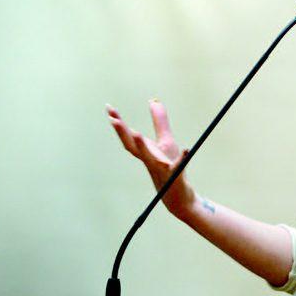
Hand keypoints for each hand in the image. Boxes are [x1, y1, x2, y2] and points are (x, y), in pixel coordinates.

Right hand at [106, 100, 194, 214]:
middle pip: (132, 147)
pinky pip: (178, 167)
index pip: (128, 135)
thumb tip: (153, 100)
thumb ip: (159, 121)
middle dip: (122, 133)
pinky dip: (182, 158)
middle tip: (113, 119)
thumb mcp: (165, 140)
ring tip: (136, 134)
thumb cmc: (169, 166)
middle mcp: (149, 160)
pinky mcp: (175, 176)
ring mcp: (161, 169)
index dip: (118, 122)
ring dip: (142, 147)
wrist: (177, 194)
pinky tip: (186, 149)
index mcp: (145, 151)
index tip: (108, 107)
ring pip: (149, 159)